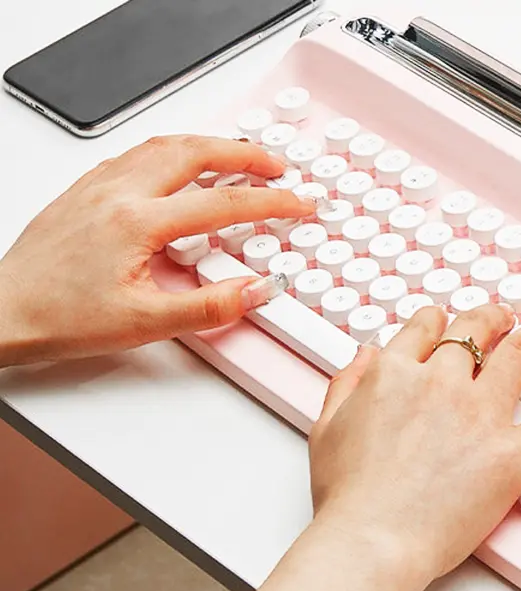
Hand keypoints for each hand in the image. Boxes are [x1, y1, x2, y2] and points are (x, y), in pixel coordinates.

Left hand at [0, 135, 316, 366]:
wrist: (3, 312)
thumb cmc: (59, 317)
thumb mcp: (145, 324)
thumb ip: (210, 307)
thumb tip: (255, 290)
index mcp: (138, 221)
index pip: (223, 202)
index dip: (272, 202)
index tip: (299, 204)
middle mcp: (118, 192)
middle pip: (196, 152)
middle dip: (246, 155)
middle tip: (278, 166)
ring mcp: (98, 186)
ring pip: (164, 145)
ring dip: (209, 145)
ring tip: (238, 156)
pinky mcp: (83, 191)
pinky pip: (136, 154)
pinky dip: (171, 150)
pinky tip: (177, 164)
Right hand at [307, 303, 520, 590]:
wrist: (372, 541)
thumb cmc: (349, 499)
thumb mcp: (327, 430)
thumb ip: (347, 384)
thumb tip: (366, 356)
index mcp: (395, 375)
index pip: (426, 329)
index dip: (441, 322)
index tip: (449, 324)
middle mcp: (441, 383)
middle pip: (475, 331)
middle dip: (492, 318)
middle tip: (504, 318)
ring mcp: (481, 414)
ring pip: (518, 355)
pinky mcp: (514, 451)